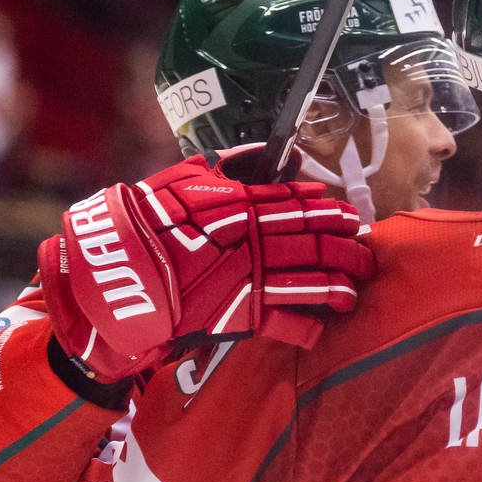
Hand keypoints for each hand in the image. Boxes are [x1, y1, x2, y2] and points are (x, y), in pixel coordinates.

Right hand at [40, 152, 375, 381]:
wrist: (115, 273)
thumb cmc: (144, 223)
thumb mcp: (181, 179)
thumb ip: (225, 167)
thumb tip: (260, 153)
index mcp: (240, 205)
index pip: (296, 204)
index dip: (328, 209)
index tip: (349, 213)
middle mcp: (252, 241)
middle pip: (314, 241)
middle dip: (347, 246)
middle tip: (366, 249)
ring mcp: (248, 279)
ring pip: (310, 280)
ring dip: (339, 284)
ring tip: (356, 287)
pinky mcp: (238, 316)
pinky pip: (284, 323)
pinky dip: (306, 327)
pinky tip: (323, 327)